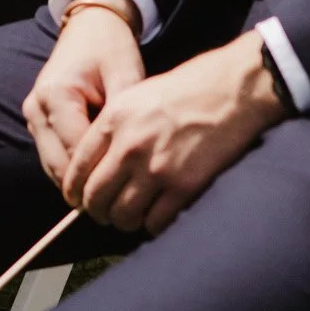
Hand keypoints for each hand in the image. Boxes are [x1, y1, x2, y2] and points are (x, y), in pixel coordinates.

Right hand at [23, 0, 147, 196]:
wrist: (90, 26)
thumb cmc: (110, 47)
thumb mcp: (125, 76)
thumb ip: (123, 117)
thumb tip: (131, 160)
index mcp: (56, 95)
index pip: (76, 151)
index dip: (101, 175)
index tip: (128, 191)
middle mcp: (37, 108)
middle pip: (59, 166)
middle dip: (88, 187)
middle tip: (121, 203)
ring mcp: (33, 116)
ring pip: (53, 168)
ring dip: (79, 182)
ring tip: (111, 194)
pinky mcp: (37, 121)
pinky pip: (53, 157)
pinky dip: (73, 170)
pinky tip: (98, 175)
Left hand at [59, 30, 284, 234]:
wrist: (235, 89)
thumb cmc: (189, 86)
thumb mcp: (137, 94)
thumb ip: (113, 127)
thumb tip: (97, 164)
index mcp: (113, 120)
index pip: (77, 170)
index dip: (75, 192)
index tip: (81, 199)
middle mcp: (129, 147)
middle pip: (95, 199)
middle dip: (97, 211)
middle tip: (106, 212)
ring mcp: (156, 169)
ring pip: (122, 216)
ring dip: (125, 220)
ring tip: (133, 214)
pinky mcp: (183, 186)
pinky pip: (155, 222)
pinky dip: (153, 224)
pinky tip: (158, 213)